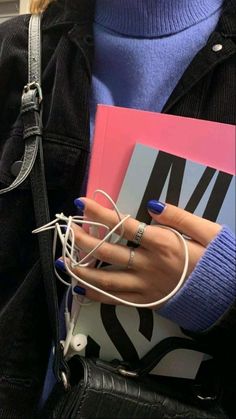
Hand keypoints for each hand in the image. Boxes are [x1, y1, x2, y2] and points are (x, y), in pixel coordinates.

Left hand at [69, 198, 220, 307]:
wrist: (226, 294)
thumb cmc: (216, 260)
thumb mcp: (207, 231)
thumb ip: (179, 216)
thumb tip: (151, 205)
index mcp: (164, 244)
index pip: (125, 226)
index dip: (101, 213)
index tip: (82, 203)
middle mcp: (150, 266)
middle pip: (110, 252)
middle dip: (85, 240)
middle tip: (68, 230)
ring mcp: (146, 287)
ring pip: (108, 280)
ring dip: (83, 270)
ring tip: (64, 262)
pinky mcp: (147, 302)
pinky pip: (117, 301)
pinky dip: (97, 295)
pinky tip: (81, 288)